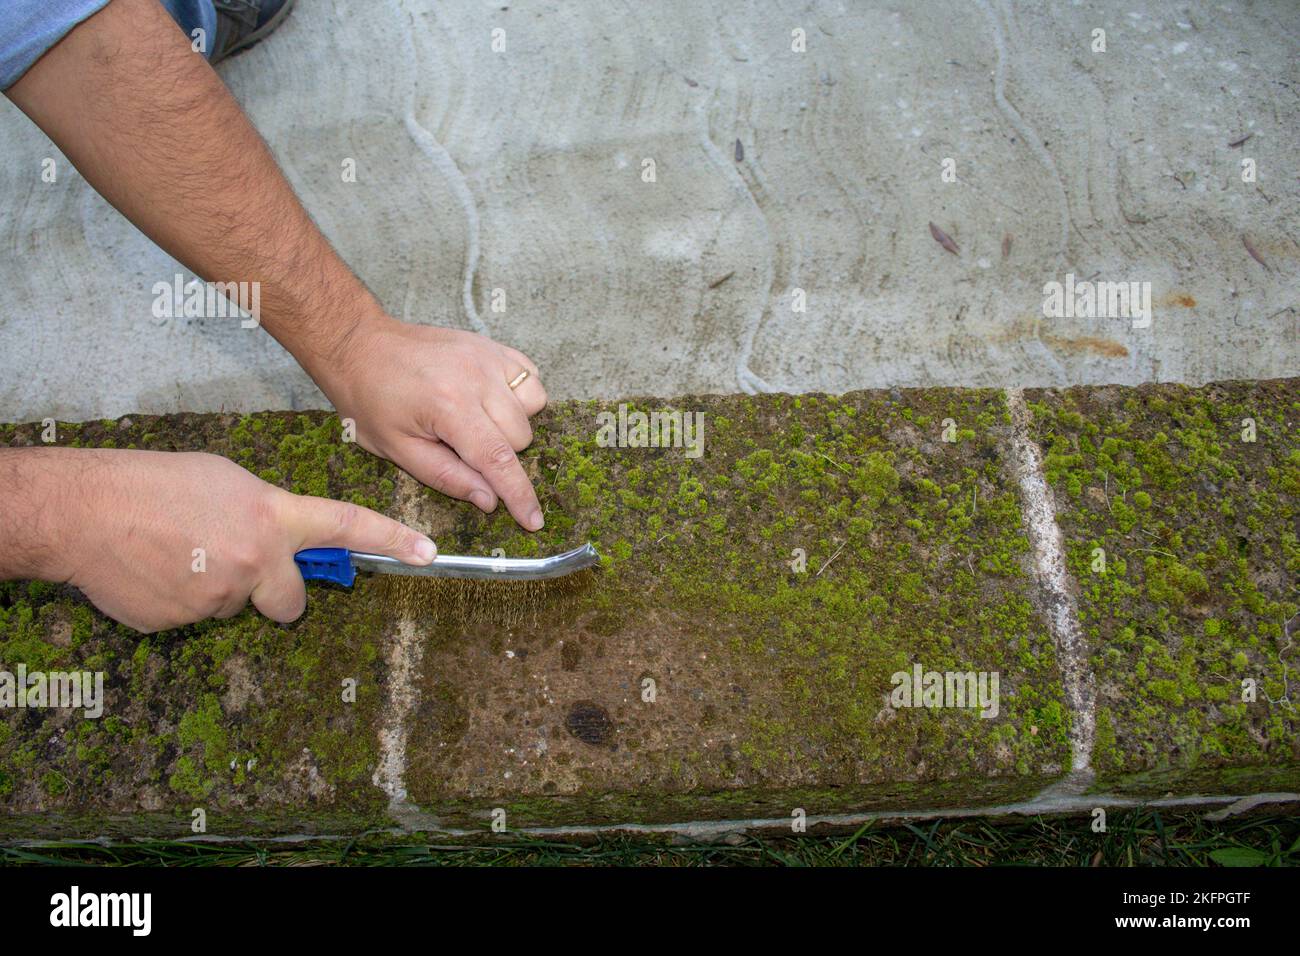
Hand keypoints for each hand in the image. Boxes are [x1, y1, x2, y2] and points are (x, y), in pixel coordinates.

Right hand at [56, 450, 436, 632]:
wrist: (85, 511)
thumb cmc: (154, 485)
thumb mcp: (226, 482)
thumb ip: (268, 514)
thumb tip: (281, 540)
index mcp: (272, 517)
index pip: (346, 526)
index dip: (391, 540)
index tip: (428, 553)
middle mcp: (256, 560)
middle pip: (293, 603)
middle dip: (277, 595)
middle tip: (241, 568)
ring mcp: (221, 596)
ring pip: (235, 606)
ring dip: (217, 589)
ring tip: (178, 555)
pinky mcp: (184, 623)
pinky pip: (195, 617)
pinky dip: (180, 600)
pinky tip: (155, 571)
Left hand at [315, 315, 548, 530]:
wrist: (358, 346)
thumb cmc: (369, 398)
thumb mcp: (396, 449)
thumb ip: (446, 476)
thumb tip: (488, 500)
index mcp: (448, 407)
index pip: (498, 460)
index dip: (519, 495)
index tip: (534, 520)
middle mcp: (476, 378)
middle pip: (521, 437)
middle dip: (500, 455)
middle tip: (462, 447)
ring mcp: (487, 356)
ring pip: (534, 406)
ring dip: (514, 424)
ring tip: (479, 422)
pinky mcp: (491, 345)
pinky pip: (531, 376)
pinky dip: (520, 395)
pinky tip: (492, 400)